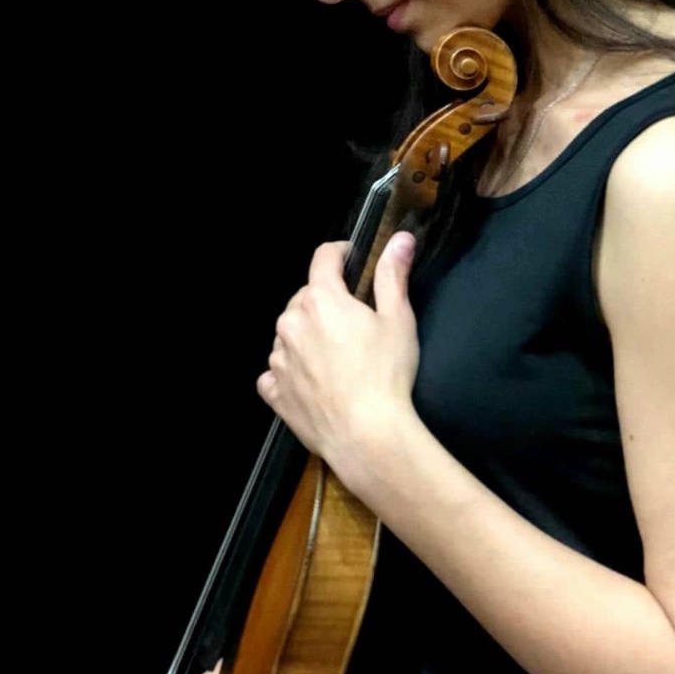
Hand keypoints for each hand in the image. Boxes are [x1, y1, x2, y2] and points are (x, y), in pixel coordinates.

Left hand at [257, 232, 418, 466]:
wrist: (366, 435)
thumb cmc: (386, 373)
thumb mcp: (398, 318)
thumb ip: (393, 274)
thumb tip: (400, 238)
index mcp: (321, 299)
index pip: (324, 258)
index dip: (341, 253)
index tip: (352, 259)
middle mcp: (291, 322)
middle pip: (306, 296)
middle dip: (327, 299)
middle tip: (355, 319)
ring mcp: (278, 358)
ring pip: (290, 332)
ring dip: (308, 334)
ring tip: (337, 354)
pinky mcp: (274, 390)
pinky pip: (277, 370)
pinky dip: (291, 369)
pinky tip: (315, 380)